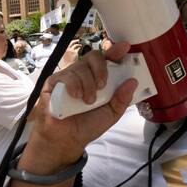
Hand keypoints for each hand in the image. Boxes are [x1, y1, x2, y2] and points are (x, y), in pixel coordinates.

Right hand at [25, 42, 139, 168]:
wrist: (67, 139)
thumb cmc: (88, 124)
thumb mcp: (111, 114)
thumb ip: (122, 99)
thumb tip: (133, 82)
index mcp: (99, 78)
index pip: (108, 59)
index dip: (116, 51)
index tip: (125, 47)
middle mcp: (84, 74)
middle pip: (93, 56)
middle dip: (101, 69)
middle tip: (102, 86)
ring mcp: (68, 77)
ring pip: (80, 67)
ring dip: (87, 85)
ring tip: (88, 101)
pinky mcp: (53, 82)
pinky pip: (66, 76)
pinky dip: (74, 86)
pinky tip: (76, 97)